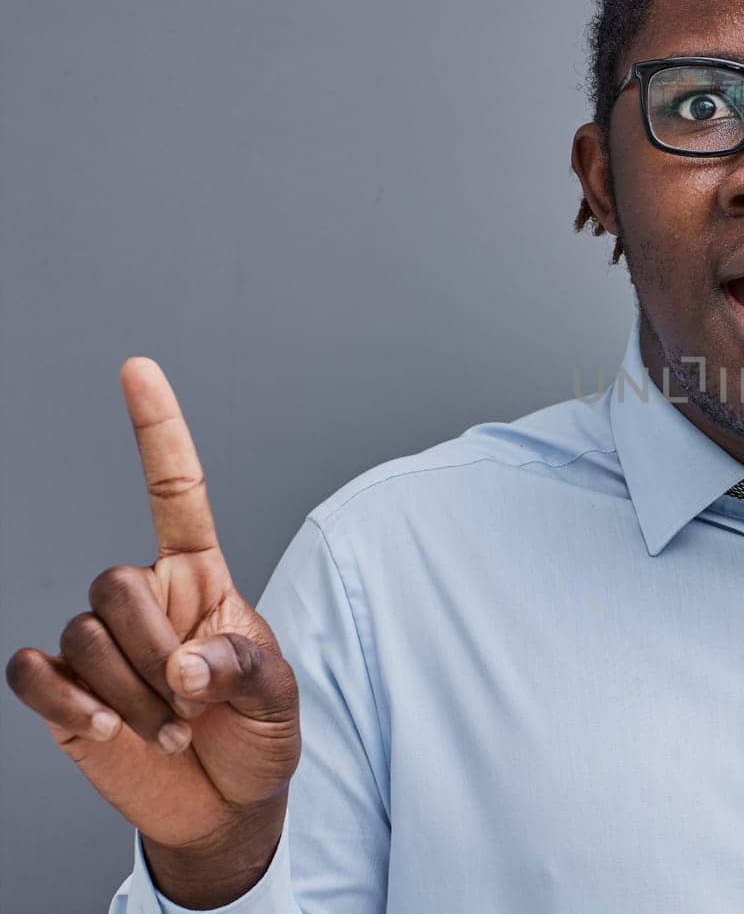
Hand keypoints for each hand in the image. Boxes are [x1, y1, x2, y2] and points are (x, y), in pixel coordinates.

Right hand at [7, 359, 299, 896]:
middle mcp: (145, 599)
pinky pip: (35, 671)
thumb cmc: (258, 736)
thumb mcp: (280, 697)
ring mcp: (100, 644)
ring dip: (133, 695)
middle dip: (156, 649)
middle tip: (194, 703)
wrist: (225, 804)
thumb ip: (243, 666)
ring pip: (84, 633)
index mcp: (201, 577)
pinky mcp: (62, 691)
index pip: (174, 490)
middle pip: (115, 582)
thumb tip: (186, 666)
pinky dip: (69, 704)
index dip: (156, 430)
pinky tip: (106, 730)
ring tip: (172, 729)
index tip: (137, 368)